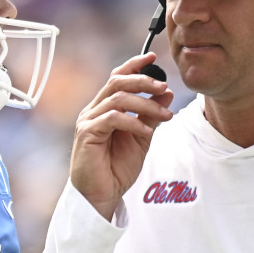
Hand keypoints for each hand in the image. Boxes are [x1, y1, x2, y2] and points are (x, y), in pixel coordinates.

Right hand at [71, 53, 173, 219]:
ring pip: (117, 99)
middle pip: (116, 81)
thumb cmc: (117, 169)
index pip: (117, 77)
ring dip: (145, 104)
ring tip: (164, 116)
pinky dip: (133, 122)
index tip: (153, 57)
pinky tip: (147, 132)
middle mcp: (93, 110)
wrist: (102, 195)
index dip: (134, 64)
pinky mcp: (87, 134)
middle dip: (143, 80)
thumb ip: (150, 115)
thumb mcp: (141, 138)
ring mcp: (88, 121)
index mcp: (104, 108)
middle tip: (164, 87)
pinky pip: (113, 118)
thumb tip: (166, 93)